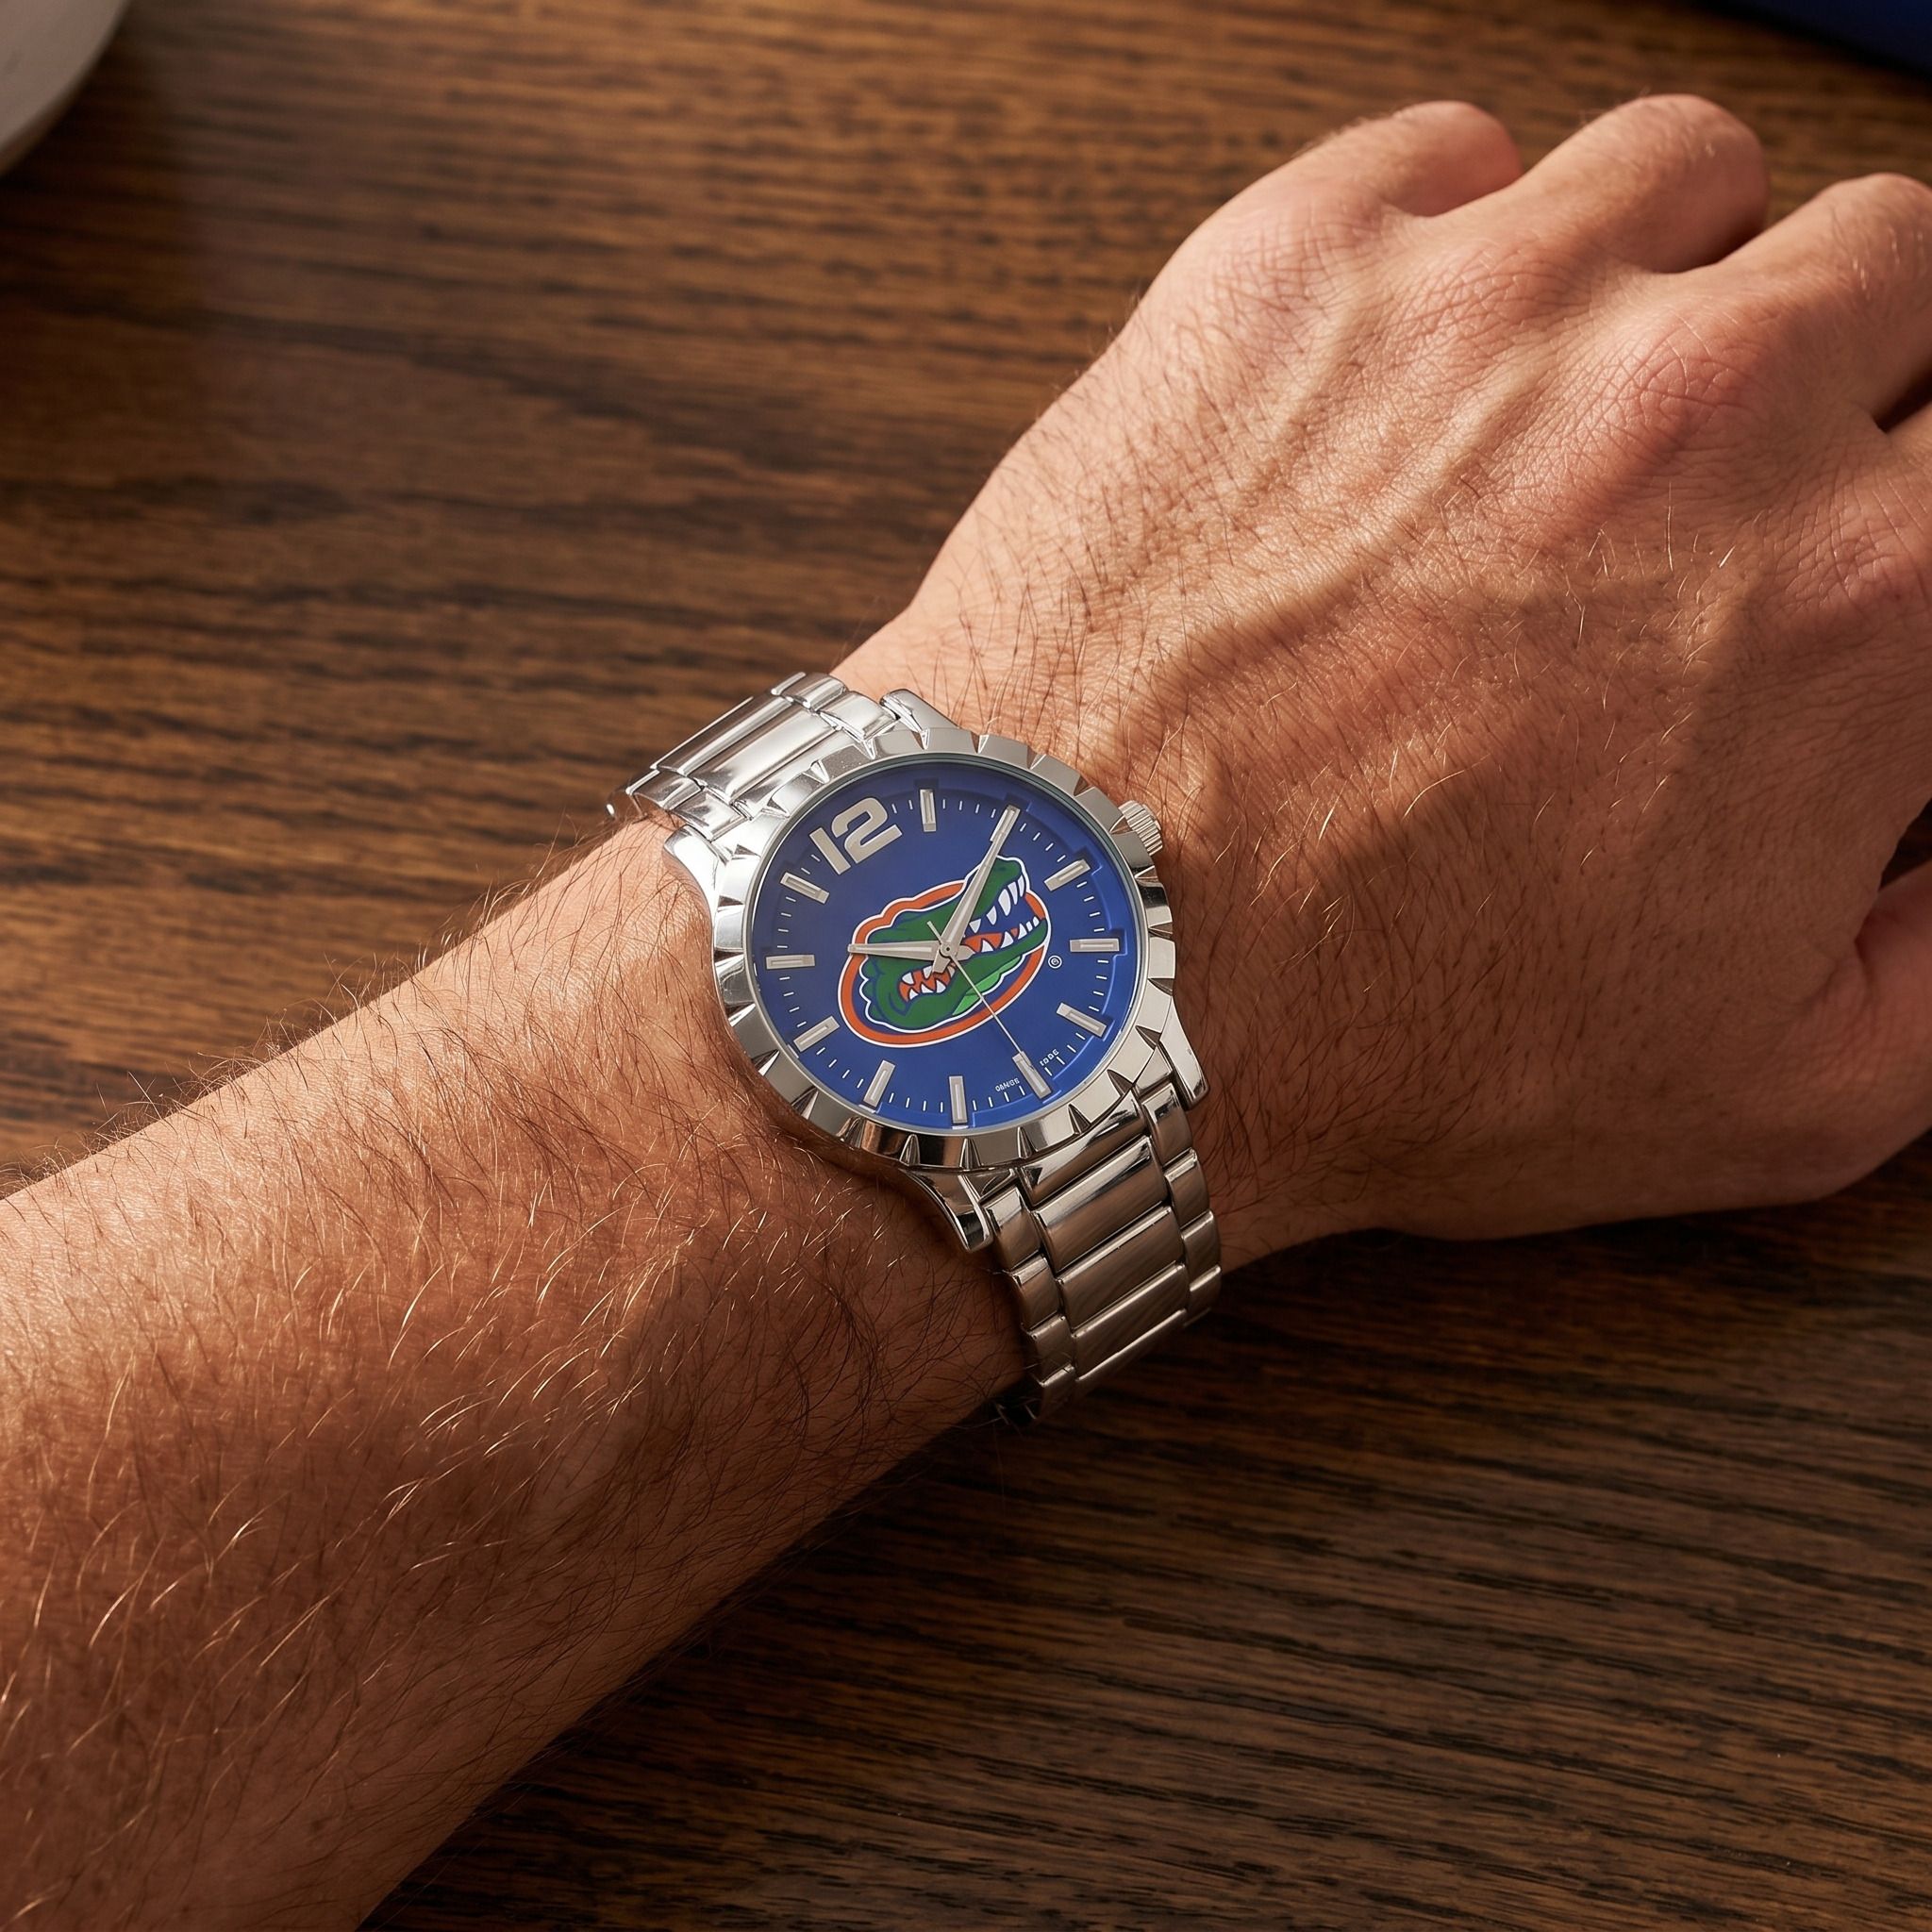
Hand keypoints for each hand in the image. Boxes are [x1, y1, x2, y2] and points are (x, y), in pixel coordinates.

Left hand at [844, 96, 1931, 1260]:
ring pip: (1684, 177)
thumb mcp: (1767, 1094)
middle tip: (1717, 491)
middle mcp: (1703, 404)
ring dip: (1662, 279)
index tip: (1866, 539)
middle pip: (1885, 265)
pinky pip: (1454, 157)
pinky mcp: (1291, 271)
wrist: (1077, 975)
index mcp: (1858, 596)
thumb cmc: (1379, 1042)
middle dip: (1833, 373)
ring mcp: (1485, 307)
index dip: (1918, 505)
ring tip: (1565, 416)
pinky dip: (1459, 237)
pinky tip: (1407, 373)